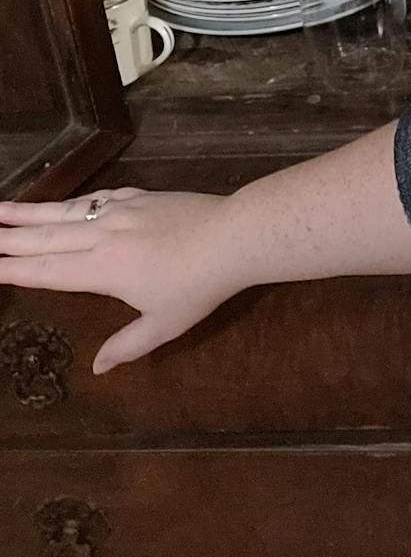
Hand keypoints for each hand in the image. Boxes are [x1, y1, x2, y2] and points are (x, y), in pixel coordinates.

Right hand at [0, 188, 243, 373]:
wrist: (233, 235)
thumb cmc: (199, 286)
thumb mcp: (162, 324)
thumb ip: (127, 345)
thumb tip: (97, 367)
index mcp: (102, 269)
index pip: (46, 271)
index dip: (12, 269)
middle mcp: (104, 236)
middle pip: (46, 237)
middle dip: (9, 237)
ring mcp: (123, 211)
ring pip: (67, 211)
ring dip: (30, 212)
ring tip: (1, 209)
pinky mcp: (143, 197)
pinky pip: (99, 198)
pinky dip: (75, 201)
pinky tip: (66, 203)